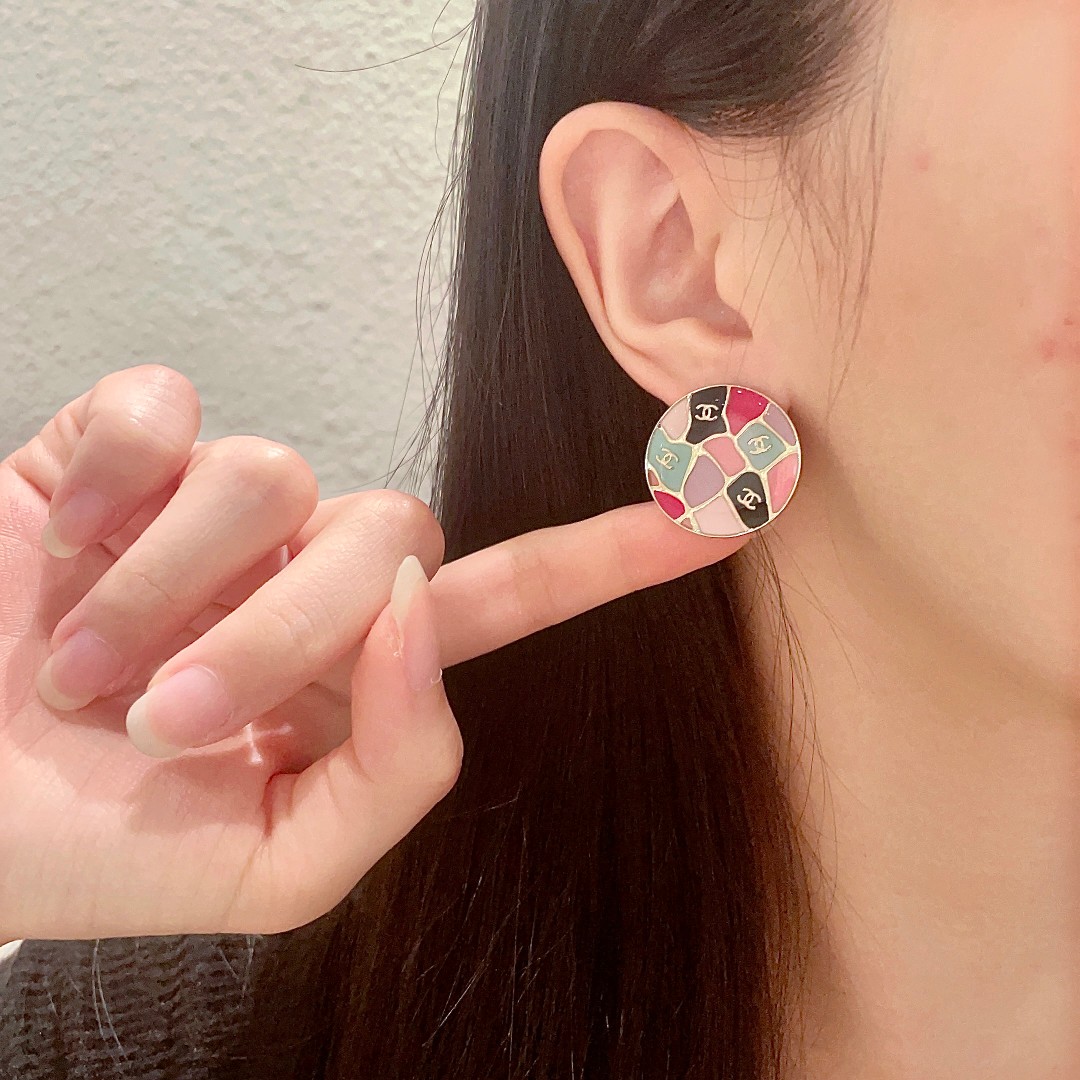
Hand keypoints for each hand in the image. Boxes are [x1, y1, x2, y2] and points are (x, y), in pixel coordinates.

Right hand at [0, 365, 746, 940]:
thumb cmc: (94, 842)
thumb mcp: (275, 868)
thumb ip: (395, 767)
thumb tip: (421, 614)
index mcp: (355, 667)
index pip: (510, 593)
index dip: (617, 552)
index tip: (727, 497)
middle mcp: (302, 568)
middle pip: (385, 536)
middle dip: (275, 639)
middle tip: (165, 714)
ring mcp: (219, 500)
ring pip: (272, 476)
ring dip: (162, 595)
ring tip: (84, 663)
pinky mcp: (127, 442)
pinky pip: (163, 414)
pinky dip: (95, 498)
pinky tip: (55, 548)